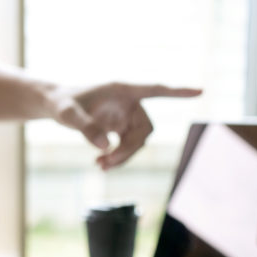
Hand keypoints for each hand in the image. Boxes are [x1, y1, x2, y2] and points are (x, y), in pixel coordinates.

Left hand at [53, 82, 201, 168]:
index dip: (178, 92)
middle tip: (106, 163)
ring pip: (138, 142)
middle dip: (130, 149)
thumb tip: (104, 147)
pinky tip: (100, 163)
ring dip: (123, 157)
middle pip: (145, 130)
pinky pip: (129, 147)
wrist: (56, 105)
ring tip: (100, 166)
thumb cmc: (61, 103)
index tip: (200, 91)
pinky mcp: (121, 128)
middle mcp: (129, 103)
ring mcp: (127, 116)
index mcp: (122, 90)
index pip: (155, 90)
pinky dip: (117, 157)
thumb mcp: (67, 114)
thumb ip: (85, 128)